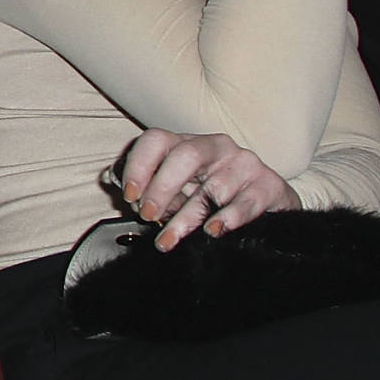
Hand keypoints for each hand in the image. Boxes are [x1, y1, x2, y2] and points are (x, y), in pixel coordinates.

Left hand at [118, 129, 297, 249]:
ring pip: (213, 187)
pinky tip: (212, 231)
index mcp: (186, 144)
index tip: (129, 195)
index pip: (156, 140)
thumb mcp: (174, 187)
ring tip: (169, 240)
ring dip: (186, 217)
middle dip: (161, 187)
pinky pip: (246, 201)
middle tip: (147, 215)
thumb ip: (143, 183)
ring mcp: (244, 165)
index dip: (138, 165)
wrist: (266, 206)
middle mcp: (216, 148)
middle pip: (185, 156)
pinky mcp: (268, 186)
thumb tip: (111, 178)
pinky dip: (227, 218)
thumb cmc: (209, 195)